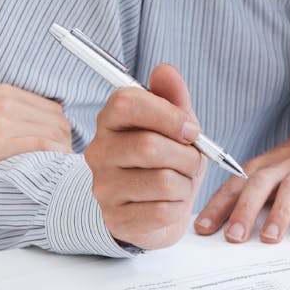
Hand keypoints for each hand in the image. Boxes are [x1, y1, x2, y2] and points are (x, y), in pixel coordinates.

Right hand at [0, 84, 72, 181]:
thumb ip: (1, 114)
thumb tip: (25, 131)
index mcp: (2, 90)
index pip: (50, 106)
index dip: (58, 129)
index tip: (57, 146)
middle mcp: (7, 100)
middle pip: (58, 119)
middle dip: (65, 141)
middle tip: (60, 161)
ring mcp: (3, 120)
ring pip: (55, 133)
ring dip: (63, 152)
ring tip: (57, 169)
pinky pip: (43, 146)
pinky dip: (55, 158)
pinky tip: (52, 169)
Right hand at [84, 64, 205, 249]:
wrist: (149, 211)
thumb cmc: (164, 162)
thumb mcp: (173, 127)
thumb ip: (171, 98)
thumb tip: (165, 71)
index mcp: (109, 122)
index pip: (127, 103)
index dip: (168, 114)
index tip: (190, 130)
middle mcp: (98, 152)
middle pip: (149, 146)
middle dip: (187, 156)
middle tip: (192, 162)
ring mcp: (103, 187)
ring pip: (162, 181)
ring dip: (185, 184)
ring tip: (180, 184)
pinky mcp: (115, 218)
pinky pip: (163, 211)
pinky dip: (177, 208)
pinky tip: (168, 205)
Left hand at [194, 113, 289, 243]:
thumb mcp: (267, 170)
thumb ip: (246, 193)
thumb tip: (218, 223)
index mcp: (259, 167)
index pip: (232, 186)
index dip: (216, 206)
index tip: (203, 228)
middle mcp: (279, 167)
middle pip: (258, 186)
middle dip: (243, 211)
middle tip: (234, 237)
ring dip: (278, 214)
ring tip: (269, 238)